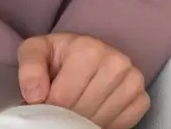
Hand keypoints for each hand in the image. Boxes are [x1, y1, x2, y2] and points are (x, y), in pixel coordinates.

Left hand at [16, 33, 148, 127]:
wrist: (81, 55)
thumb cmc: (58, 56)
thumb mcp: (35, 52)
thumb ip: (29, 69)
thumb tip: (35, 95)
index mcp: (89, 48)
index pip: (64, 97)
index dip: (49, 106)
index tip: (45, 102)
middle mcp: (116, 62)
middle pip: (84, 109)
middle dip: (66, 114)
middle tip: (58, 109)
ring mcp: (133, 80)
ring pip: (103, 118)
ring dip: (85, 121)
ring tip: (74, 109)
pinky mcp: (141, 97)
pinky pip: (124, 122)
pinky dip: (106, 123)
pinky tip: (93, 112)